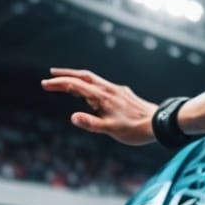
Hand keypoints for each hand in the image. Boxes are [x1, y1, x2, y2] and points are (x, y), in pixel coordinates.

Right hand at [40, 67, 156, 146]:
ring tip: (67, 82)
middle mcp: (109, 89)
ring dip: (78, 78)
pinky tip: (92, 93)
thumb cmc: (136, 129)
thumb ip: (91, 124)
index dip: (59, 84)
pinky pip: (102, 85)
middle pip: (84, 76)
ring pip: (94, 80)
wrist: (160, 123)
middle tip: (51, 75)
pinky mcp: (123, 94)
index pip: (76, 85)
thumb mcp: (111, 130)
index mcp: (102, 97)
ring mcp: (117, 90)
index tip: (45, 84)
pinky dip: (91, 85)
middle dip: (66, 75)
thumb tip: (72, 117)